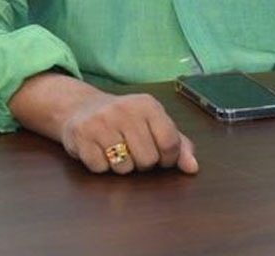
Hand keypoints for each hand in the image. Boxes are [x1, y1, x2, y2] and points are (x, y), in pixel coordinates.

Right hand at [9, 72, 197, 175]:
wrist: (82, 108)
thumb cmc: (126, 120)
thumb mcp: (154, 123)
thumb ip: (178, 144)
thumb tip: (192, 168)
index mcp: (148, 105)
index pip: (170, 143)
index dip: (168, 158)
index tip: (161, 157)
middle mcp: (125, 110)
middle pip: (148, 159)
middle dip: (144, 163)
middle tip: (134, 151)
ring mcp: (102, 122)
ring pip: (124, 168)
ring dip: (122, 167)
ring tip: (117, 150)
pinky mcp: (81, 136)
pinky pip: (100, 169)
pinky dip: (102, 167)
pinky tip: (100, 151)